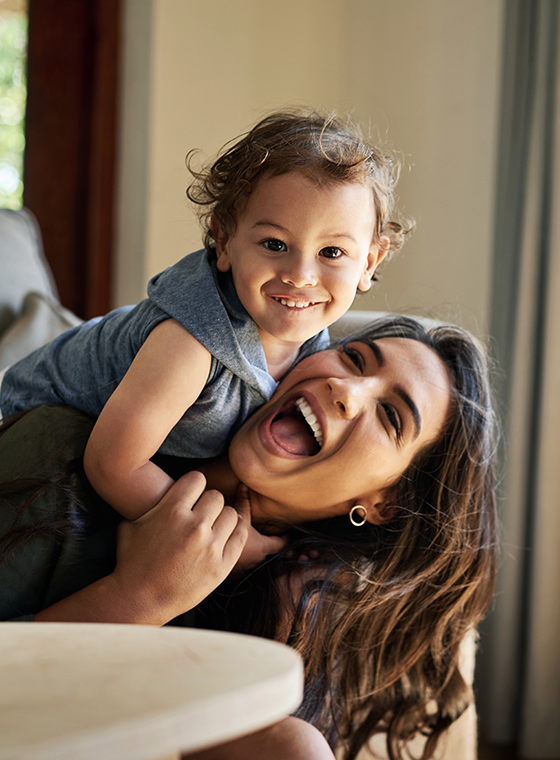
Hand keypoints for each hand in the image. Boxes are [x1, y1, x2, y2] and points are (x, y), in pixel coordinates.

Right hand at [111, 471, 248, 623]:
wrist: (140, 599)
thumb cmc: (132, 561)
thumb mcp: (131, 524)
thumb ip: (151, 503)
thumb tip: (159, 488)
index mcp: (172, 511)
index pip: (198, 479)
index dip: (194, 485)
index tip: (191, 495)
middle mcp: (194, 526)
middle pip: (216, 496)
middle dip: (207, 502)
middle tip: (200, 513)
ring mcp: (210, 547)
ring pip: (231, 514)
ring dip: (222, 518)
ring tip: (212, 526)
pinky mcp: (221, 566)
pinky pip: (240, 537)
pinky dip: (235, 532)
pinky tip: (226, 533)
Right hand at [233, 485, 286, 573]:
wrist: (207, 560)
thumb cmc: (225, 539)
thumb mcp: (237, 518)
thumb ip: (243, 503)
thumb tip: (245, 485)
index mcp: (262, 547)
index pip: (282, 543)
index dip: (285, 536)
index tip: (285, 531)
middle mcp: (256, 560)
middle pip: (269, 551)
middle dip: (269, 542)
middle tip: (268, 531)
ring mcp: (245, 569)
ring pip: (255, 559)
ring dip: (254, 551)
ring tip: (251, 539)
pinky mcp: (232, 573)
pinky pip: (241, 565)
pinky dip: (241, 558)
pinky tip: (234, 550)